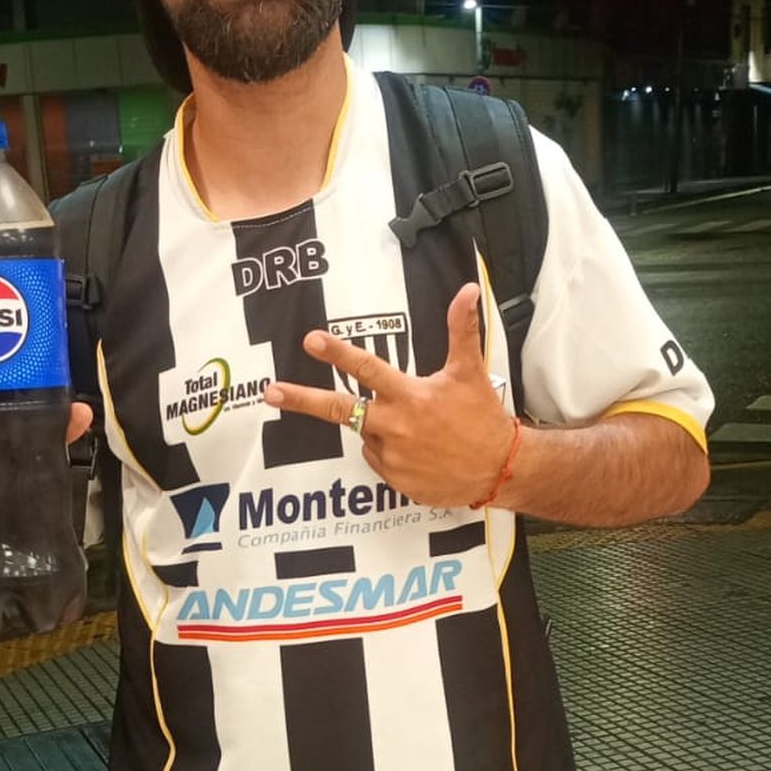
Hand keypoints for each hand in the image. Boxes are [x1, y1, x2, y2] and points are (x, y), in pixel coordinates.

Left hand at [263, 282, 512, 507]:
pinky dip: (389, 451)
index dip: (338, 353)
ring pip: (365, 434)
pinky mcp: (395, 481)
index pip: (367, 369)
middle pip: (339, 409)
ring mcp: (392, 457)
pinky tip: (419, 451)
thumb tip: (466, 289)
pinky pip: (378, 460)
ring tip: (418, 430)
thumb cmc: (482, 418)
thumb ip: (461, 329)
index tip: (311, 341)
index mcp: (410, 396)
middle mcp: (394, 426)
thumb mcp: (470, 372)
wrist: (499, 469)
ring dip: (378, 427)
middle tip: (271, 391)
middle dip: (302, 399)